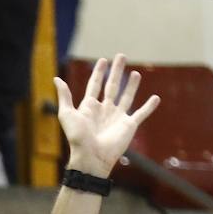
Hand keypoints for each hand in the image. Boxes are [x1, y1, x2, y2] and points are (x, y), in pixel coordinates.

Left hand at [53, 53, 159, 178]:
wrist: (91, 157)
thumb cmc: (77, 138)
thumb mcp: (67, 115)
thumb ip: (64, 96)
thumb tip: (56, 79)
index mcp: (90, 107)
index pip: (95, 85)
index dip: (98, 73)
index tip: (103, 60)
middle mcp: (104, 110)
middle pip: (112, 86)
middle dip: (116, 71)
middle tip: (121, 56)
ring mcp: (117, 117)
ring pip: (127, 97)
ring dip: (131, 85)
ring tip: (135, 73)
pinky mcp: (129, 126)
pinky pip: (141, 114)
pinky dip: (149, 107)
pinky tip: (156, 98)